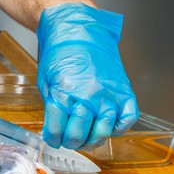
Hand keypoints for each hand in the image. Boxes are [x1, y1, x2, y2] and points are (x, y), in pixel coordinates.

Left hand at [36, 3, 138, 149]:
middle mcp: (88, 97)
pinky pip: (126, 119)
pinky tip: (108, 126)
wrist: (79, 31)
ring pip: (103, 132)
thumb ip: (52, 107)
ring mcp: (108, 95)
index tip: (52, 139)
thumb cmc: (60, 53)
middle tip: (68, 140)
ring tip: (86, 139)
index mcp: (63, 94)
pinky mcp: (124, 91)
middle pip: (79, 135)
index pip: (56, 131)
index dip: (52, 139)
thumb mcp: (47, 81)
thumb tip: (54, 128)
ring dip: (92, 141)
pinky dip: (118, 128)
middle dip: (70, 142)